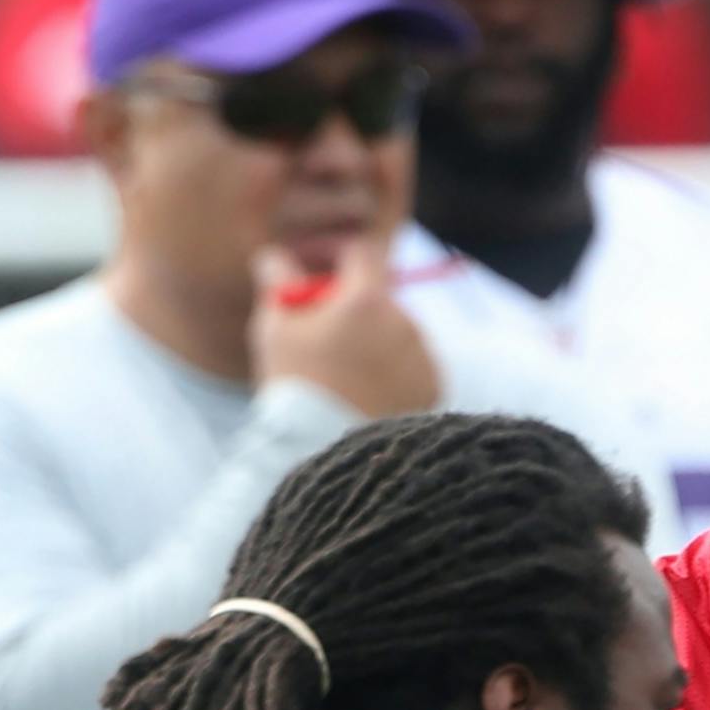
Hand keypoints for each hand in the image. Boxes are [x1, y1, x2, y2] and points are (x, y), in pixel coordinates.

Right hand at [250, 235, 441, 418]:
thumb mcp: (275, 330)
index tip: (321, 274)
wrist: (330, 454)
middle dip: (352, 310)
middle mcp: (406, 322)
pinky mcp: (434, 389)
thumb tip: (275, 256)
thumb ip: (278, 283)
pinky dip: (393, 373)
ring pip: (396, 335)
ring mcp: (425, 357)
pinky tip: (366, 396)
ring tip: (342, 378)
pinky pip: (412, 368)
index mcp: (367, 300)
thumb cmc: (296, 388)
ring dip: (374, 342)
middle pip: (378, 300)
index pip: (362, 254)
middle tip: (321, 341)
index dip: (338, 256)